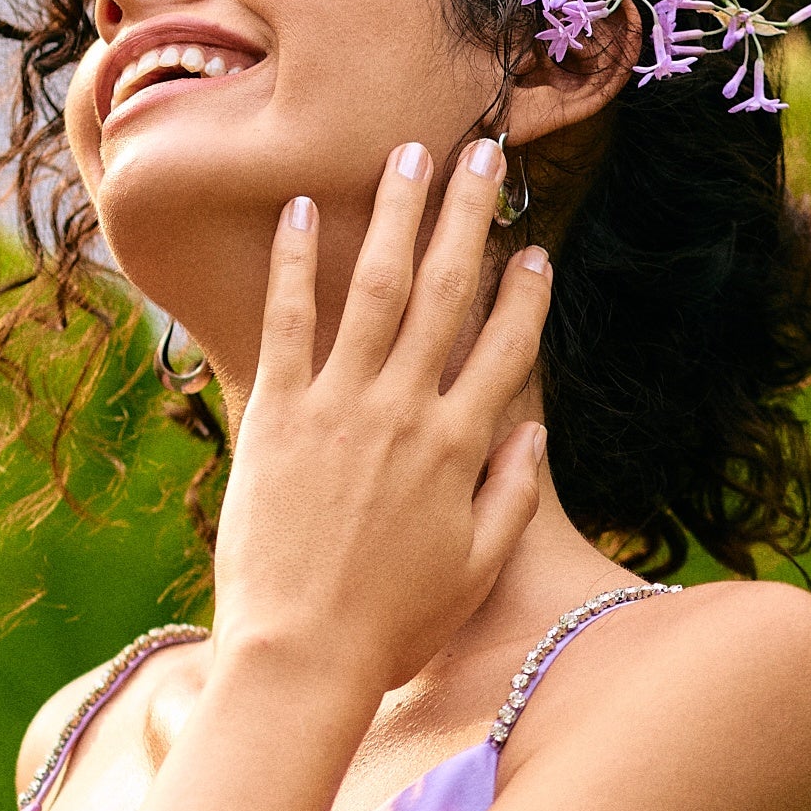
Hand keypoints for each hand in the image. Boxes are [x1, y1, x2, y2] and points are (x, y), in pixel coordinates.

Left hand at [212, 139, 552, 694]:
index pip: (506, 349)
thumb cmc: (391, 627)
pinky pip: (288, 323)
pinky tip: (301, 211)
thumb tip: (534, 429)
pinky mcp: (276, 415)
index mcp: (460, 449)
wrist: (301, 657)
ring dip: (393, 216)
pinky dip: (295, 264)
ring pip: (374, 288)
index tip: (534, 250)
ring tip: (406, 156)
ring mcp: (338, 407)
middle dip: (466, 216)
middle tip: (479, 153)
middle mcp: (405, 411)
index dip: (525, 294)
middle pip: (446, 292)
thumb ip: (511, 495)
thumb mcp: (474, 569)